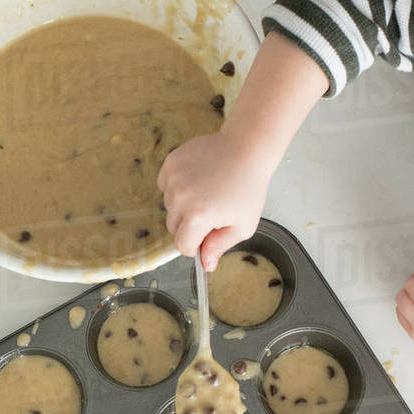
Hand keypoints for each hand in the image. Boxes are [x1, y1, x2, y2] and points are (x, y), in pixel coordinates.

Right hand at [157, 130, 270, 270]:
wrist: (246, 148)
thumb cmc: (248, 187)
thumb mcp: (242, 225)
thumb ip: (220, 246)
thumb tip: (205, 265)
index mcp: (198, 217)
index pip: (182, 245)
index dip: (194, 246)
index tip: (205, 239)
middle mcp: (180, 198)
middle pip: (173, 226)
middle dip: (189, 226)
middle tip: (211, 212)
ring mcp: (173, 179)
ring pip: (169, 206)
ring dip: (183, 205)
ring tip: (206, 192)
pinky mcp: (170, 163)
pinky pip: (165, 185)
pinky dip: (177, 187)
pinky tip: (197, 180)